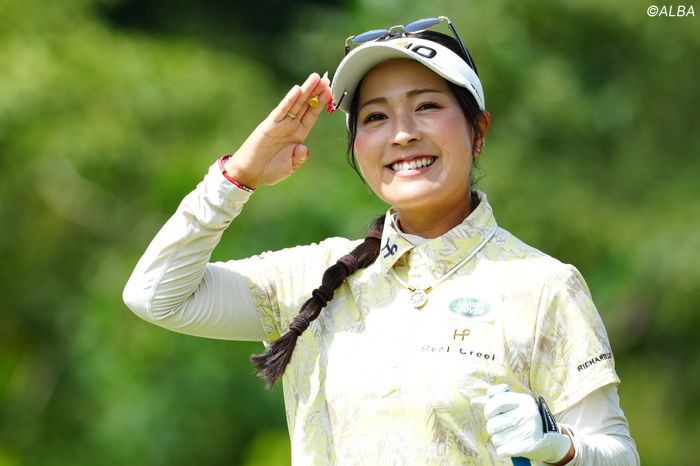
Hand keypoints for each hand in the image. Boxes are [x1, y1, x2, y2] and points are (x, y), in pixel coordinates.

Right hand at [224, 72, 331, 187]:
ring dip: (306, 90)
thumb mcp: (290, 167)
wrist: (250, 174)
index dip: (321, 103)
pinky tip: (297, 90)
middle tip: (326, 78)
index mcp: (298, 135)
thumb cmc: (270, 171)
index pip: (312, 115)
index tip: (330, 91)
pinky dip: (289, 100)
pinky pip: (281, 111)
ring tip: (315, 78)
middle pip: (306, 105)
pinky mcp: (269, 125)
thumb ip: (299, 158)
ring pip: (296, 103)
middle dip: (316, 92)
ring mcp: (280, 124)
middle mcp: (290, 126)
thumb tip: (304, 148)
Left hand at [472, 385, 571, 463]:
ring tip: (509, 437)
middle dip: (493, 428)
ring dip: (499, 440)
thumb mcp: (513, 406)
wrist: (548, 440)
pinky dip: (503, 451)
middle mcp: (528, 413)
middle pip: (492, 424)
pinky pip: (502, 450)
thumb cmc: (523, 419)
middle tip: (504, 428)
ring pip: (496, 439)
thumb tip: (474, 402)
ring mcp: (530, 429)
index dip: (488, 410)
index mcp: (523, 400)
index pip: (495, 402)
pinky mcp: (530, 446)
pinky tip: (511, 447)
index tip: (492, 414)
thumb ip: (494, 402)